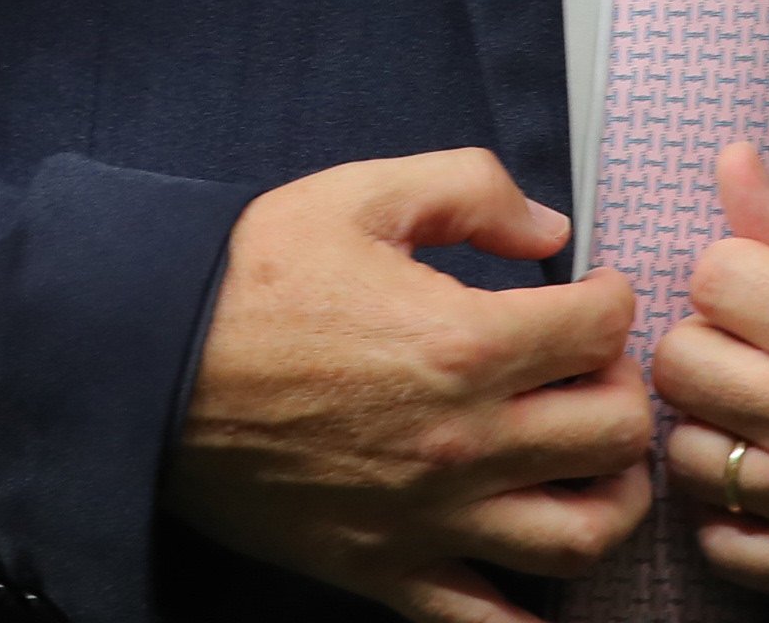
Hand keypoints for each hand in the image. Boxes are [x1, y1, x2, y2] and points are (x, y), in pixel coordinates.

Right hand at [167, 149, 658, 622]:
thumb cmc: (246, 278)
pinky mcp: (388, 569)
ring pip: (583, 536)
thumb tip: (549, 229)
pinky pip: (490, 622)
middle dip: (621, 388)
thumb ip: (468, 189)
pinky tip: (538, 572)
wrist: (147, 365)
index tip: (593, 292)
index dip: (612, 298)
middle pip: (614, 433)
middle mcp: (463, 441)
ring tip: (594, 463)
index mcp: (463, 342)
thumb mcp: (356, 196)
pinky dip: (533, 614)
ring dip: (613, 496)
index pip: (602, 328)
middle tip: (590, 368)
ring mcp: (431, 517)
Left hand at [650, 145, 768, 599]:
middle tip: (753, 353)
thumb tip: (730, 161)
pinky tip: (764, 486)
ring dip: (711, 430)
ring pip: (688, 454)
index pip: (711, 278)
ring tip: (756, 419)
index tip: (763, 290)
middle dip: (708, 344)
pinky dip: (728, 518)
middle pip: (682, 364)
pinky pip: (724, 548)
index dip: (732, 275)